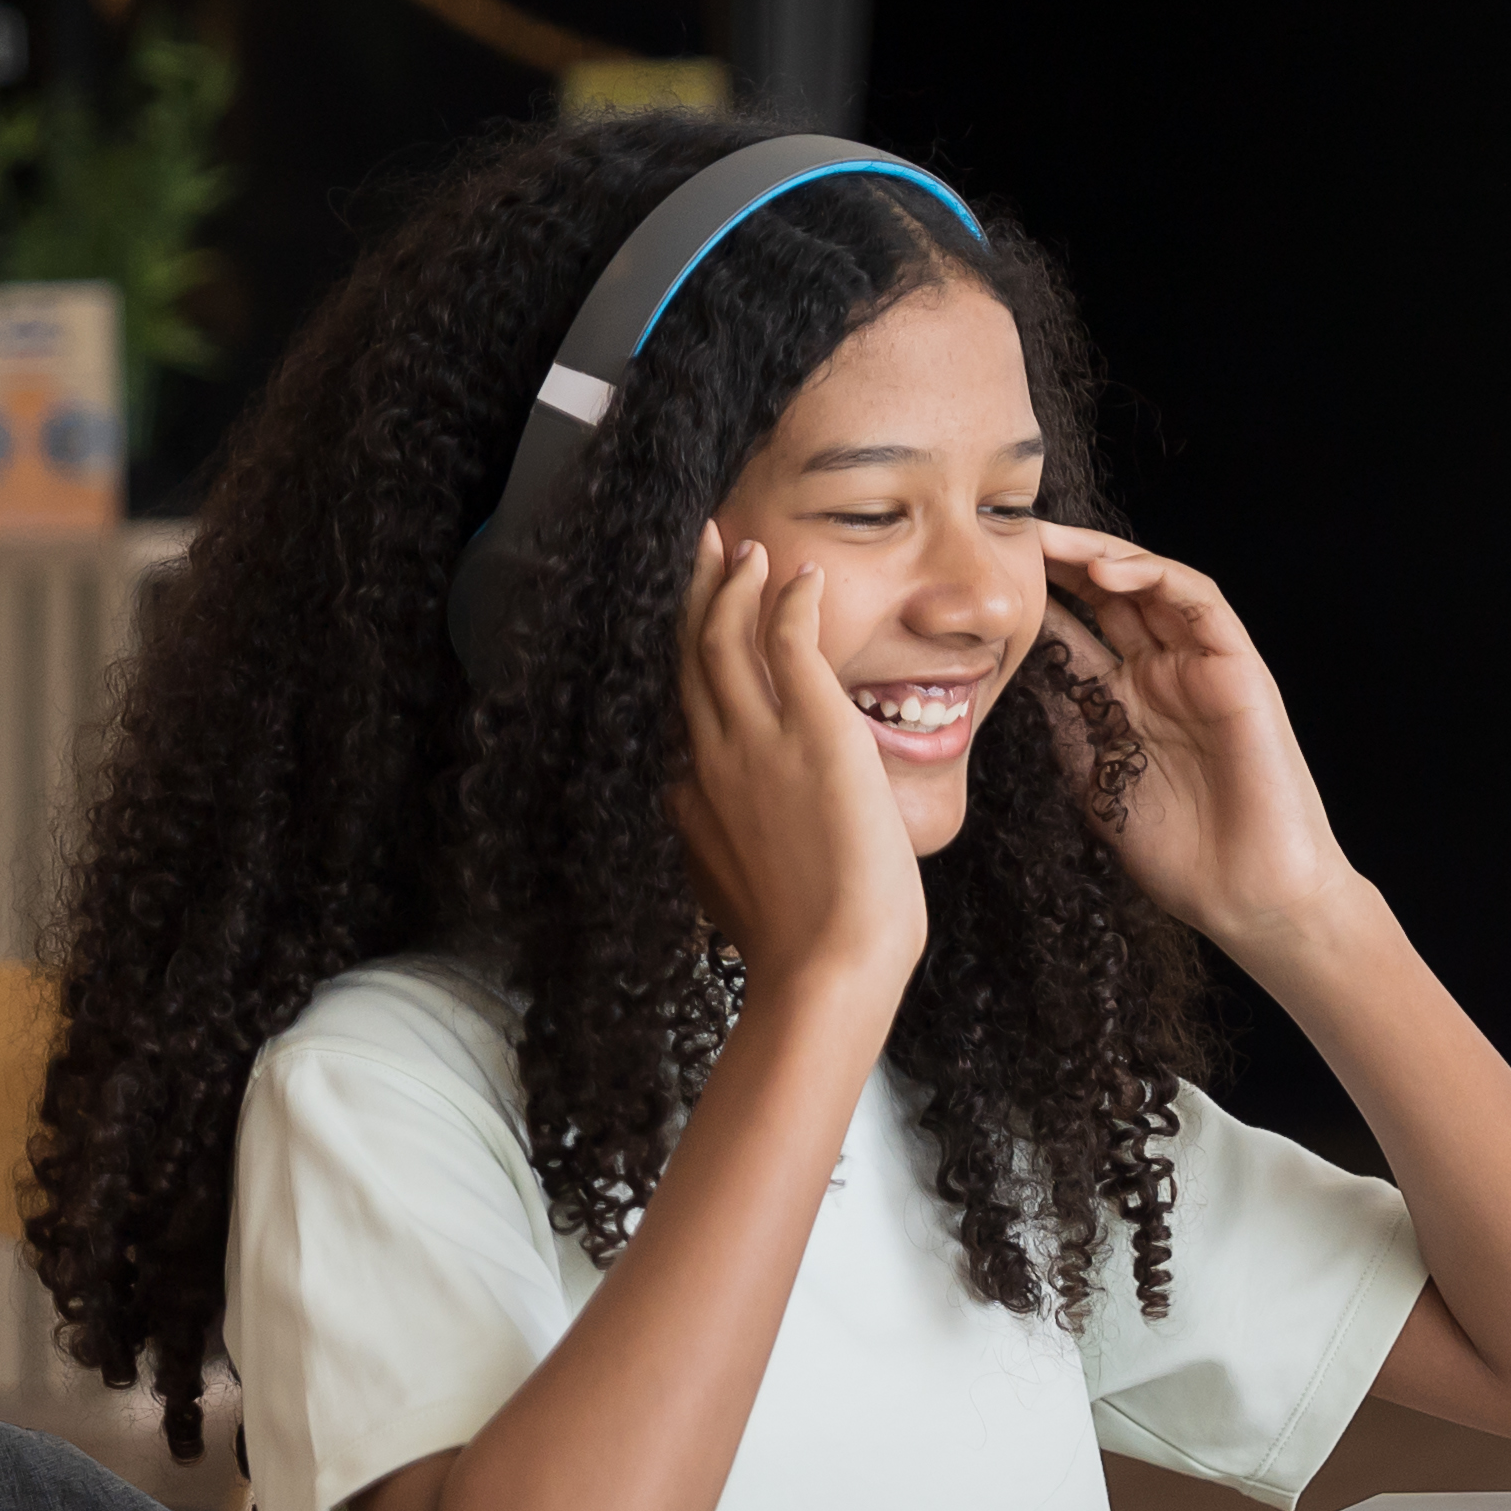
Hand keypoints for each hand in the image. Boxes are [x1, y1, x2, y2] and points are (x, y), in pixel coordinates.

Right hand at [669, 531, 924, 1013]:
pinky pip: (788, 646)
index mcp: (692, 796)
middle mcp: (712, 759)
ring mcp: (757, 742)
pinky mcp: (813, 733)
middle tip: (700, 547)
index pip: (682, 703)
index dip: (685, 652)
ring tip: (741, 545)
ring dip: (732, 585)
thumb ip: (719, 844)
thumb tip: (707, 832)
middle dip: (695, 596)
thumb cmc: (799, 943)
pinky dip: (786, 603)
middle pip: (692, 656)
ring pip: (727, 639)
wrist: (828, 965)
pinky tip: (795, 574)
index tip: (692, 616)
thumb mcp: (734, 886)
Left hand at [1032, 524, 1371, 969]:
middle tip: (1006, 533)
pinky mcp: (1239, 668)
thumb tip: (1010, 667)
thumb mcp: (1093, 776)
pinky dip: (1157, 579)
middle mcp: (1163, 673)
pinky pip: (1201, 604)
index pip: (1076, 629)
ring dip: (1102, 556)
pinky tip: (1110, 573)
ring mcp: (1202, 667)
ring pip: (1153, 586)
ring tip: (1051, 541)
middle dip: (1060, 561)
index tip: (976, 579)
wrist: (1246, 894)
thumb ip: (1065, 719)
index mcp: (1125, 700)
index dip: (1032, 599)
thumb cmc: (1176, 854)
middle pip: (1109, 596)